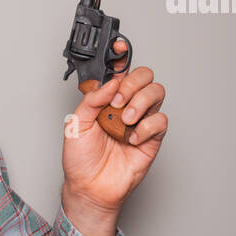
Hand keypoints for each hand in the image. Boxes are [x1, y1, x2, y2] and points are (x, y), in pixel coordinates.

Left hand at [61, 39, 167, 213]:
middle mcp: (125, 106)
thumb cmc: (80, 159)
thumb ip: (92, 99)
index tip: (120, 47)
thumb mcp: (75, 124)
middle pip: (143, 76)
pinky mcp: (152, 138)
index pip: (119, 71)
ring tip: (126, 119)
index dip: (122, 55)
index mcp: (105, 99)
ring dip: (141, 102)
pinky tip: (132, 138)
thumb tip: (111, 82)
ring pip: (156, 93)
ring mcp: (140, 121)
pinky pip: (161, 121)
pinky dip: (147, 127)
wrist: (89, 188)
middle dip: (133, 83)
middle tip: (118, 101)